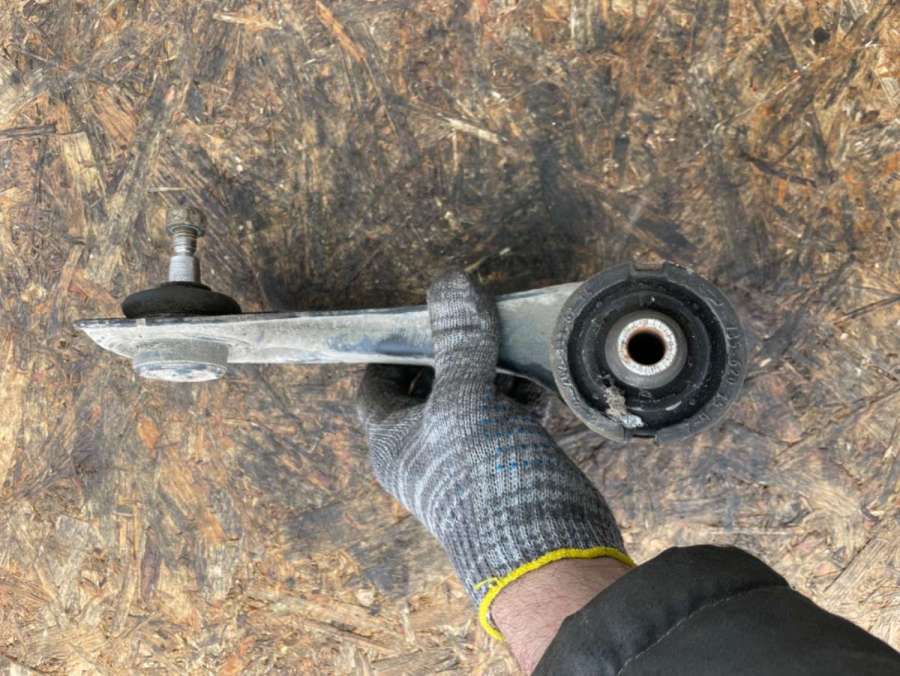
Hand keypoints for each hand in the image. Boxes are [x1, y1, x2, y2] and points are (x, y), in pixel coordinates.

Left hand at [356, 271, 630, 639]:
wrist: (542, 552)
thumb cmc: (483, 483)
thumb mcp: (465, 402)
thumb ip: (460, 345)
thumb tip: (450, 286)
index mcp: (394, 442)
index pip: (376, 388)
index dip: (393, 352)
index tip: (418, 321)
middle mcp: (426, 450)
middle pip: (430, 388)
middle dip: (453, 354)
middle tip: (474, 322)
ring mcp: (467, 459)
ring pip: (472, 400)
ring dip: (491, 371)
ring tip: (512, 345)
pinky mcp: (506, 465)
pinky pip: (506, 418)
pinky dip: (519, 396)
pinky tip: (538, 382)